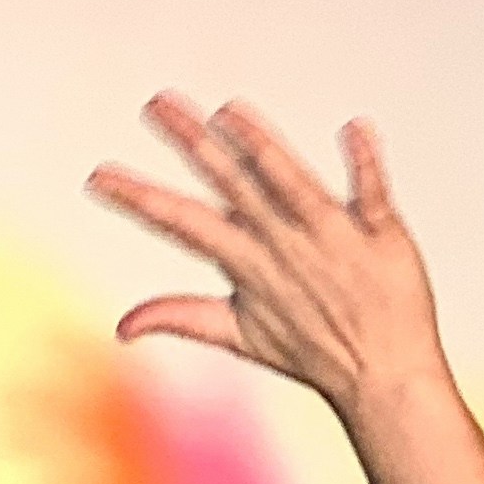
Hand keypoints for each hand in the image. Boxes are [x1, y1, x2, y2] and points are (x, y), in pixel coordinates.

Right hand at [84, 93, 447, 416]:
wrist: (386, 378)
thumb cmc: (316, 354)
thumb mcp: (240, 336)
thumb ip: (180, 317)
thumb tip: (121, 328)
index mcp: (248, 264)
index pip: (182, 222)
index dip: (138, 198)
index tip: (97, 175)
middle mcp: (285, 244)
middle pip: (230, 183)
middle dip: (192, 142)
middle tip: (157, 104)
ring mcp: (333, 236)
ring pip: (291, 183)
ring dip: (263, 146)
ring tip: (229, 112)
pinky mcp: (380, 234)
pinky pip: (372, 192)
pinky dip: (365, 161)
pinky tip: (355, 127)